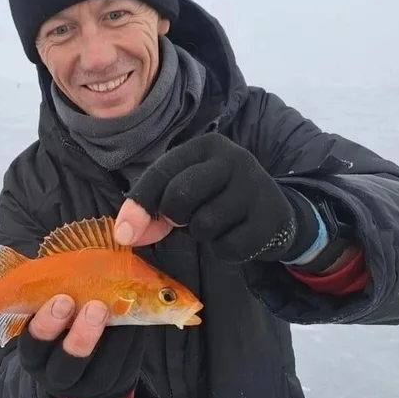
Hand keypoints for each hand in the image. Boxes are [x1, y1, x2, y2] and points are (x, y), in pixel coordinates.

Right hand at [17, 294, 144, 397]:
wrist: (84, 368)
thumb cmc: (63, 326)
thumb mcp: (51, 315)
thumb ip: (56, 296)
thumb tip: (76, 260)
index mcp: (34, 354)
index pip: (32, 344)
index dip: (46, 323)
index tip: (63, 298)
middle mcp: (55, 375)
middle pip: (65, 364)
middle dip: (81, 336)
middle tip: (95, 306)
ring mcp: (85, 386)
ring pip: (99, 371)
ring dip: (113, 339)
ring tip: (119, 310)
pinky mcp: (111, 387)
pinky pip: (123, 369)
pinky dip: (129, 343)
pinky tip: (132, 320)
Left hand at [114, 132, 312, 263]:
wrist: (274, 212)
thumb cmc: (218, 198)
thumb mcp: (186, 191)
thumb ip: (153, 208)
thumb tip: (126, 234)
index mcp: (205, 146)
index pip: (161, 172)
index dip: (139, 204)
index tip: (124, 234)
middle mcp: (233, 159)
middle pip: (180, 195)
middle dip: (172, 217)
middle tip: (184, 220)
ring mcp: (254, 187)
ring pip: (204, 224)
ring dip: (201, 235)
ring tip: (215, 224)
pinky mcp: (269, 219)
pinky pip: (228, 247)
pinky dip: (222, 251)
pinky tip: (233, 237)